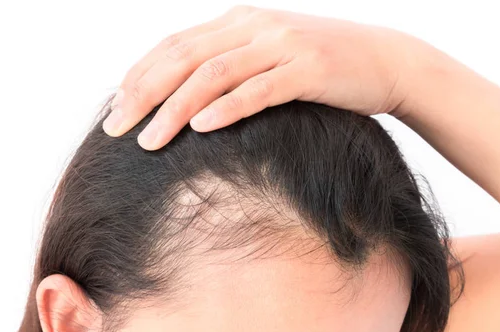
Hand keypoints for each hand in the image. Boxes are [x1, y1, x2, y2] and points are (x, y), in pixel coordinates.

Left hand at [103, 5, 420, 149]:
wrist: (385, 59)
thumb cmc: (320, 67)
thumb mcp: (267, 57)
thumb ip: (229, 66)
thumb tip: (186, 100)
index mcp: (236, 22)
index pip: (173, 46)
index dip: (138, 77)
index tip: (115, 109)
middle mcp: (253, 26)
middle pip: (183, 58)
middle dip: (143, 94)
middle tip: (115, 128)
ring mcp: (281, 44)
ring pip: (214, 74)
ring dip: (176, 108)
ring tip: (149, 141)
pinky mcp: (308, 68)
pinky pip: (259, 89)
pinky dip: (227, 107)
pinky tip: (201, 127)